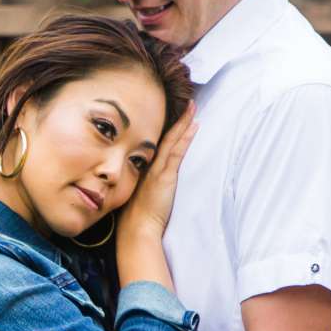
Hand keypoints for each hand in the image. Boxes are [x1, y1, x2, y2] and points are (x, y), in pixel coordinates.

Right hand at [127, 105, 200, 240]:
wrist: (136, 229)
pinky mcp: (165, 176)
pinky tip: (194, 125)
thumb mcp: (141, 197)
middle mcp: (150, 165)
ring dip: (183, 122)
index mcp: (144, 169)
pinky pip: (177, 152)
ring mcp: (157, 169)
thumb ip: (146, 187)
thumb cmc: (138, 218)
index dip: (167, 128)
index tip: (175, 114)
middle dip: (177, 118)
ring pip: (172, 140)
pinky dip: (185, 138)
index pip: (158, 143)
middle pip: (165, 136)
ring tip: (192, 106)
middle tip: (187, 101)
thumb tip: (152, 185)